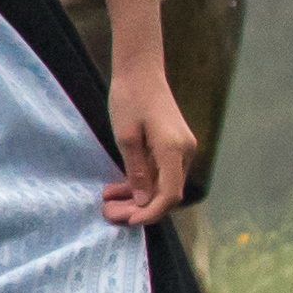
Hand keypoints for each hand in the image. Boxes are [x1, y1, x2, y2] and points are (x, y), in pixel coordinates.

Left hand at [103, 63, 194, 226]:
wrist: (140, 71)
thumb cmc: (130, 98)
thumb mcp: (125, 137)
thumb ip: (136, 170)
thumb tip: (143, 201)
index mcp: (174, 149)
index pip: (170, 194)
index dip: (151, 212)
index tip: (128, 221)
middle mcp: (185, 152)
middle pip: (167, 192)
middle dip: (140, 208)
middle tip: (109, 214)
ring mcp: (182, 149)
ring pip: (163, 184)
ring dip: (137, 197)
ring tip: (108, 204)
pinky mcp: (173, 147)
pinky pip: (160, 173)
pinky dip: (141, 183)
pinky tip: (117, 189)